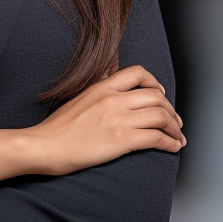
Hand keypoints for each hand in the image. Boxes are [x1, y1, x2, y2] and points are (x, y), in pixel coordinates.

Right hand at [28, 64, 184, 175]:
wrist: (45, 146)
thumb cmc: (58, 128)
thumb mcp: (79, 97)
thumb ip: (98, 89)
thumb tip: (110, 78)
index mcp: (102, 86)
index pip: (138, 73)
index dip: (155, 83)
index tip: (161, 95)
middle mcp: (113, 99)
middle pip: (156, 97)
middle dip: (171, 110)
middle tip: (175, 122)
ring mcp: (118, 119)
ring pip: (161, 116)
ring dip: (174, 127)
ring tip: (177, 137)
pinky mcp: (121, 140)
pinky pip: (156, 138)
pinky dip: (169, 142)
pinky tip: (172, 147)